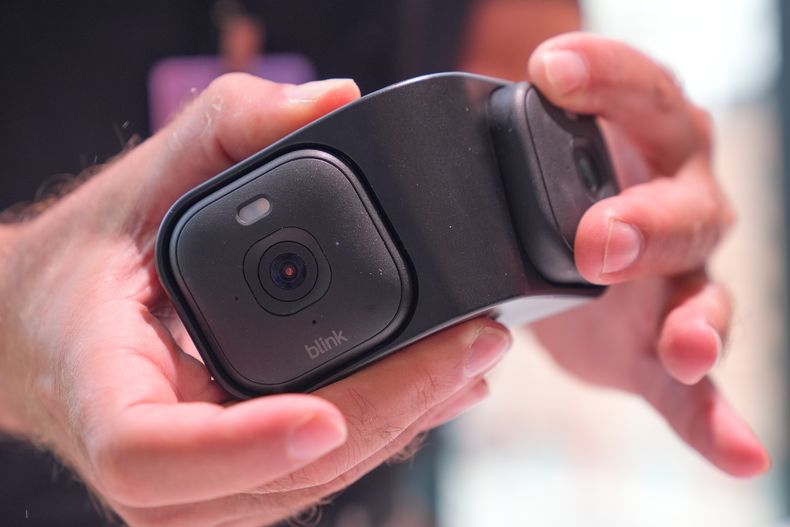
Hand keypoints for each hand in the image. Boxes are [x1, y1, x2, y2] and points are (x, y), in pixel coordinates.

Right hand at [0, 75, 510, 525]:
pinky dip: (381, 430)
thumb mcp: (147, 174)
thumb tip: (335, 100)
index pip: (153, 451)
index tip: (323, 416)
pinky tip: (433, 388)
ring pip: (306, 485)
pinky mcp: (237, 478)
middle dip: (380, 417)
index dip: (242, 446)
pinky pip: (314, 473)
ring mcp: (197, 484)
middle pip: (270, 477)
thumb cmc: (91, 260)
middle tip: (468, 350)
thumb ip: (233, 122)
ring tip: (469, 363)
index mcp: (104, 386)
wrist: (53, 325)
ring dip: (397, 428)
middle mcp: (149, 458)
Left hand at [526, 33, 768, 476]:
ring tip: (682, 347)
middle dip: (642, 223)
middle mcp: (678, 201)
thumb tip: (360, 100)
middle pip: (681, 208)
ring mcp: (681, 279)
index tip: (550, 73)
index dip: (604, 80)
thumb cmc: (552, 186)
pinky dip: (718, 419)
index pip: (638, 93)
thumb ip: (482, 136)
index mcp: (643, 137)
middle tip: (595, 240)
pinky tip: (741, 454)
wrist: (574, 244)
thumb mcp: (528, 153)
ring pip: (704, 295)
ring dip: (697, 322)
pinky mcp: (666, 343)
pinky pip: (702, 387)